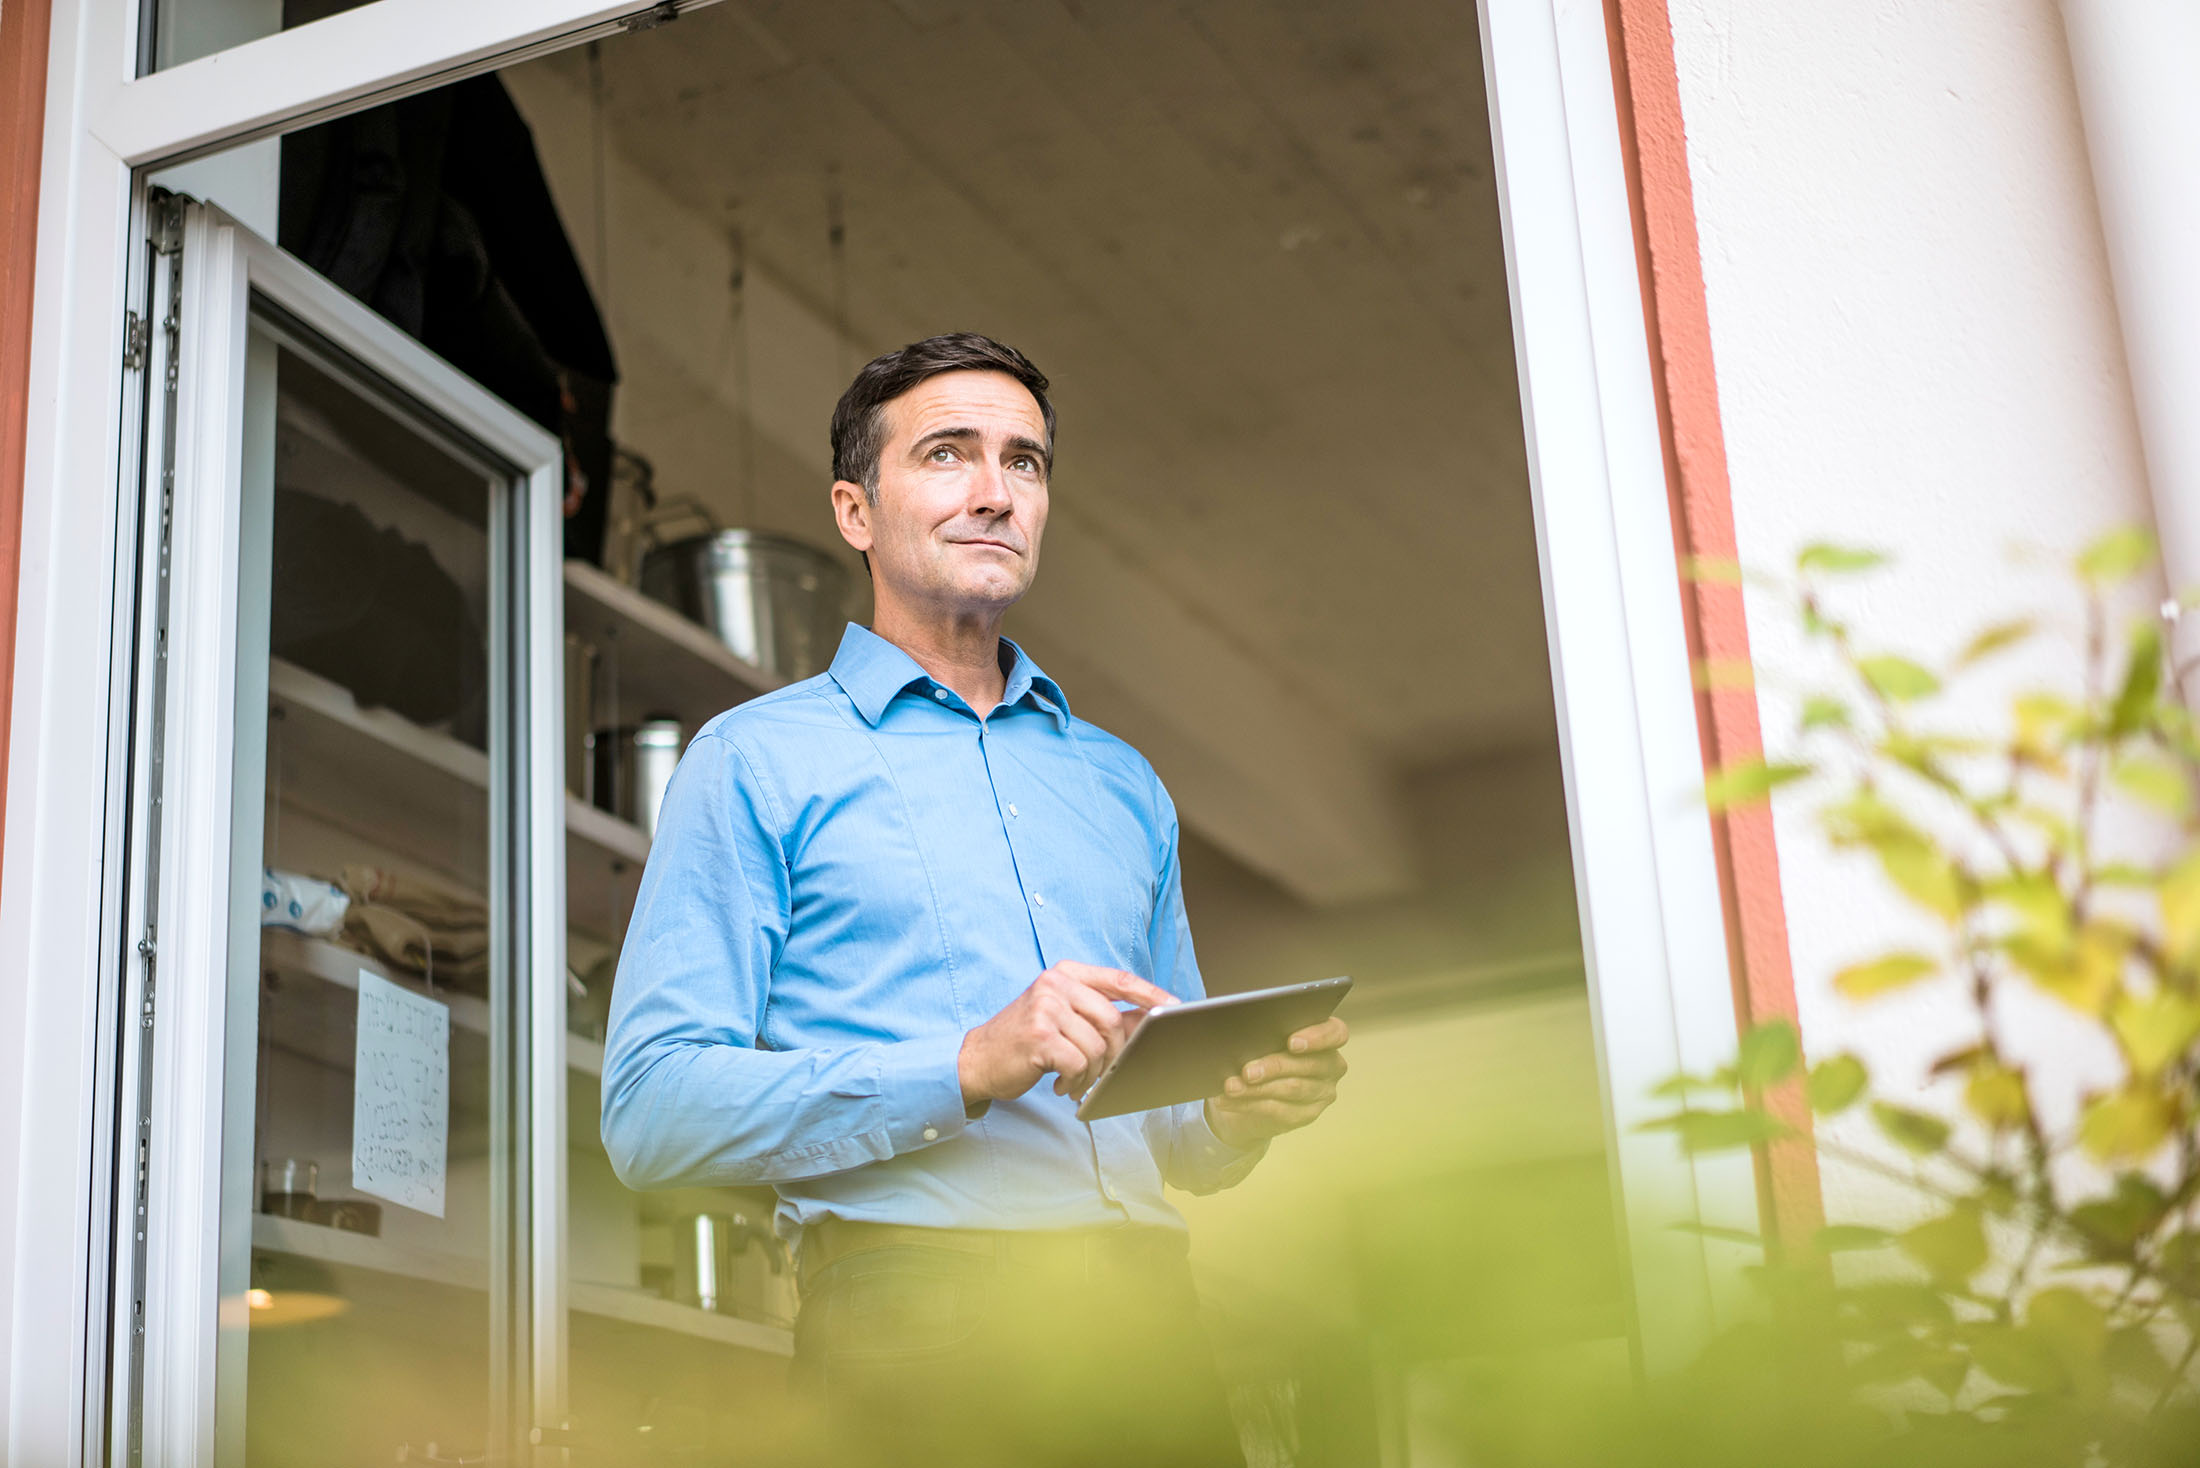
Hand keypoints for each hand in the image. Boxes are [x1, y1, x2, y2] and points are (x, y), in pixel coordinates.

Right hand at [958, 962, 1177, 1105]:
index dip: (1151, 994)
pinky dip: (1075, 1081)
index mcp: (1066, 973)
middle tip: (1100, 1072)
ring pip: (1097, 1046)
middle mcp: (1055, 983)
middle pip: (1112, 1020)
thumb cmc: (1026, 1040)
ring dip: (1091, 1073)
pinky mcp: (1039, 1035)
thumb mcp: (1065, 1018)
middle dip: (1114, 1053)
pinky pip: (1079, 1063)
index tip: (1176, 1006)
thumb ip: (1103, 1015)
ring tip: (1074, 1079)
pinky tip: (1061, 1084)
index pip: (1120, 979)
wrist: (978, 1060)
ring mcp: (1046, 1007)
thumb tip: (1149, 1019)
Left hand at [1204, 1016, 1348, 1149]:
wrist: (1256, 1092)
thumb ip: (1266, 1033)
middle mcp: (1331, 1065)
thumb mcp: (1266, 1039)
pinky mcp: (1306, 1115)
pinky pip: (1279, 1110)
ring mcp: (1321, 1092)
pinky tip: (1230, 1101)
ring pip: (1291, 1089)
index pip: (1336, 1033)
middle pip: (1308, 1065)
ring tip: (1231, 1087)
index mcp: (1327, 1036)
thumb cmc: (1263, 1053)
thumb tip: (1245, 1035)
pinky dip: (1249, 1104)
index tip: (1292, 1042)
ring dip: (1256, 1089)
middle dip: (1274, 1067)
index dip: (1317, 1037)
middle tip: (1247, 1071)